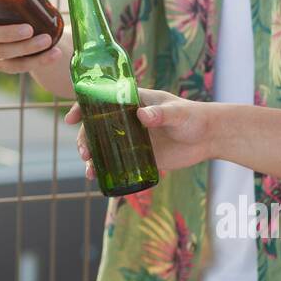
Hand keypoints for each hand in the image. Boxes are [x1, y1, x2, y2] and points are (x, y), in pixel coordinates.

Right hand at [0, 0, 64, 72]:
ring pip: (5, 54)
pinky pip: (20, 67)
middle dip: (10, 34)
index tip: (7, 11)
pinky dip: (39, 61)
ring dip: (28, 48)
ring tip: (49, 41)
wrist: (44, 36)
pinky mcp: (8, 66)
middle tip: (30, 29)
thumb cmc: (32, 12)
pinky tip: (55, 54)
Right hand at [64, 88, 208, 178]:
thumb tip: (143, 116)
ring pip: (105, 147)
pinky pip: (119, 164)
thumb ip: (162, 114)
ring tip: (90, 171)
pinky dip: (107, 171)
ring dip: (93, 158)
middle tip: (85, 154)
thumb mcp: (178, 113)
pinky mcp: (140, 157)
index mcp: (133, 102)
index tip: (71, 119)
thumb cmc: (194, 117)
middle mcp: (128, 119)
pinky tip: (100, 180)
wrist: (209, 137)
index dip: (82, 108)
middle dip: (85, 139)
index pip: (101, 100)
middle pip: (97, 127)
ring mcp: (132, 139)